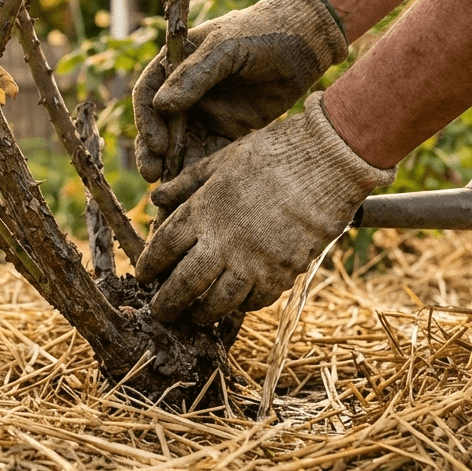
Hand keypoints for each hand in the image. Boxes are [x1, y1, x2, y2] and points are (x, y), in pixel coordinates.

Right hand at [133, 0, 347, 182]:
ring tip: (170, 190)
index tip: (156, 144)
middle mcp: (187, 91)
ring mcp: (209, 112)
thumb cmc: (262, 31)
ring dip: (175, 166)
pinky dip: (204, 170)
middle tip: (152, 175)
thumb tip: (161, 106)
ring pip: (184, 144)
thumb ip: (194, 75)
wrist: (307, 40)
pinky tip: (199, 188)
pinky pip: (212, 153)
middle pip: (161, 125)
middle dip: (154, 152)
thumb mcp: (226, 47)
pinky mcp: (231, 129)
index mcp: (177, 64)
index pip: (149, 93)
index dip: (147, 120)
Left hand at [134, 92, 394, 323]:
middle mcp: (222, 242)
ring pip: (217, 302)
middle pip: (183, 284)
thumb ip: (187, 183)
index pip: (163, 247)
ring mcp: (253, 262)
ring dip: (202, 313)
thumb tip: (156, 198)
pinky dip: (241, 306)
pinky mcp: (282, 273)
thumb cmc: (273, 153)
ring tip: (194, 317)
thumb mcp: (222, 160)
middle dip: (167, 303)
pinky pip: (255, 301)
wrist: (327, 162)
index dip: (150, 265)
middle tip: (158, 313)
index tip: (143, 275)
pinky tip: (235, 305)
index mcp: (203, 210)